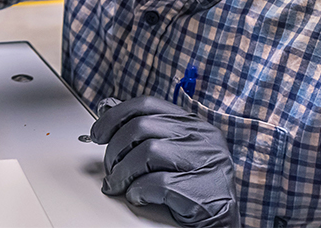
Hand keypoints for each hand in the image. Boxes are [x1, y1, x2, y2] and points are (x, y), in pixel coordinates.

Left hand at [90, 96, 240, 227]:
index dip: (114, 116)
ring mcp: (204, 161)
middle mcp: (201, 137)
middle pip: (140, 127)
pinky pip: (156, 183)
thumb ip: (151, 134)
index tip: (98, 133)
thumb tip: (109, 125)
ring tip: (118, 184)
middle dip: (114, 149)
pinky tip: (138, 196)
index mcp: (193, 124)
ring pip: (146, 152)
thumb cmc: (195, 186)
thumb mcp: (177, 151)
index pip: (146, 104)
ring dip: (123, 171)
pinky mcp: (201, 189)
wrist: (222, 221)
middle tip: (109, 168)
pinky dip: (139, 191)